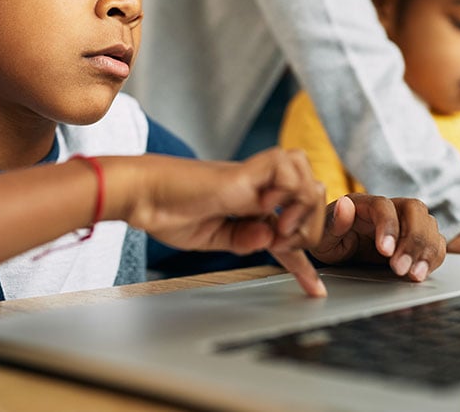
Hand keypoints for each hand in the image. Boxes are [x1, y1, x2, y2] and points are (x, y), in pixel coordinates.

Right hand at [125, 148, 328, 295]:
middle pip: (313, 199)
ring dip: (303, 212)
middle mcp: (259, 188)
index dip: (304, 261)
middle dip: (310, 231)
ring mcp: (255, 177)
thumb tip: (272, 237)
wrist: (145, 195)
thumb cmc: (168, 212)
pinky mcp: (246, 169)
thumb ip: (244, 240)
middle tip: (281, 247)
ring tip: (278, 232)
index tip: (314, 290)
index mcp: (251, 205)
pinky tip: (267, 211)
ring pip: (309, 180)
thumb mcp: (213, 239)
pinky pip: (289, 171)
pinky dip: (288, 195)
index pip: (292, 228)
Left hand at [309, 194, 445, 281]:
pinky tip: (421, 272)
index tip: (386, 251)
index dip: (389, 226)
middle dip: (412, 240)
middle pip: (415, 210)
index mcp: (364, 203)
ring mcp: (405, 222)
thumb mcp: (322, 235)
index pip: (384, 206)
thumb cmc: (328, 240)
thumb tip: (344, 205)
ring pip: (429, 225)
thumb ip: (333, 222)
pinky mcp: (415, 240)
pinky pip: (435, 242)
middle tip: (400, 268)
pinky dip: (433, 258)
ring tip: (414, 275)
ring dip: (426, 251)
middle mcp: (390, 208)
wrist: (337, 250)